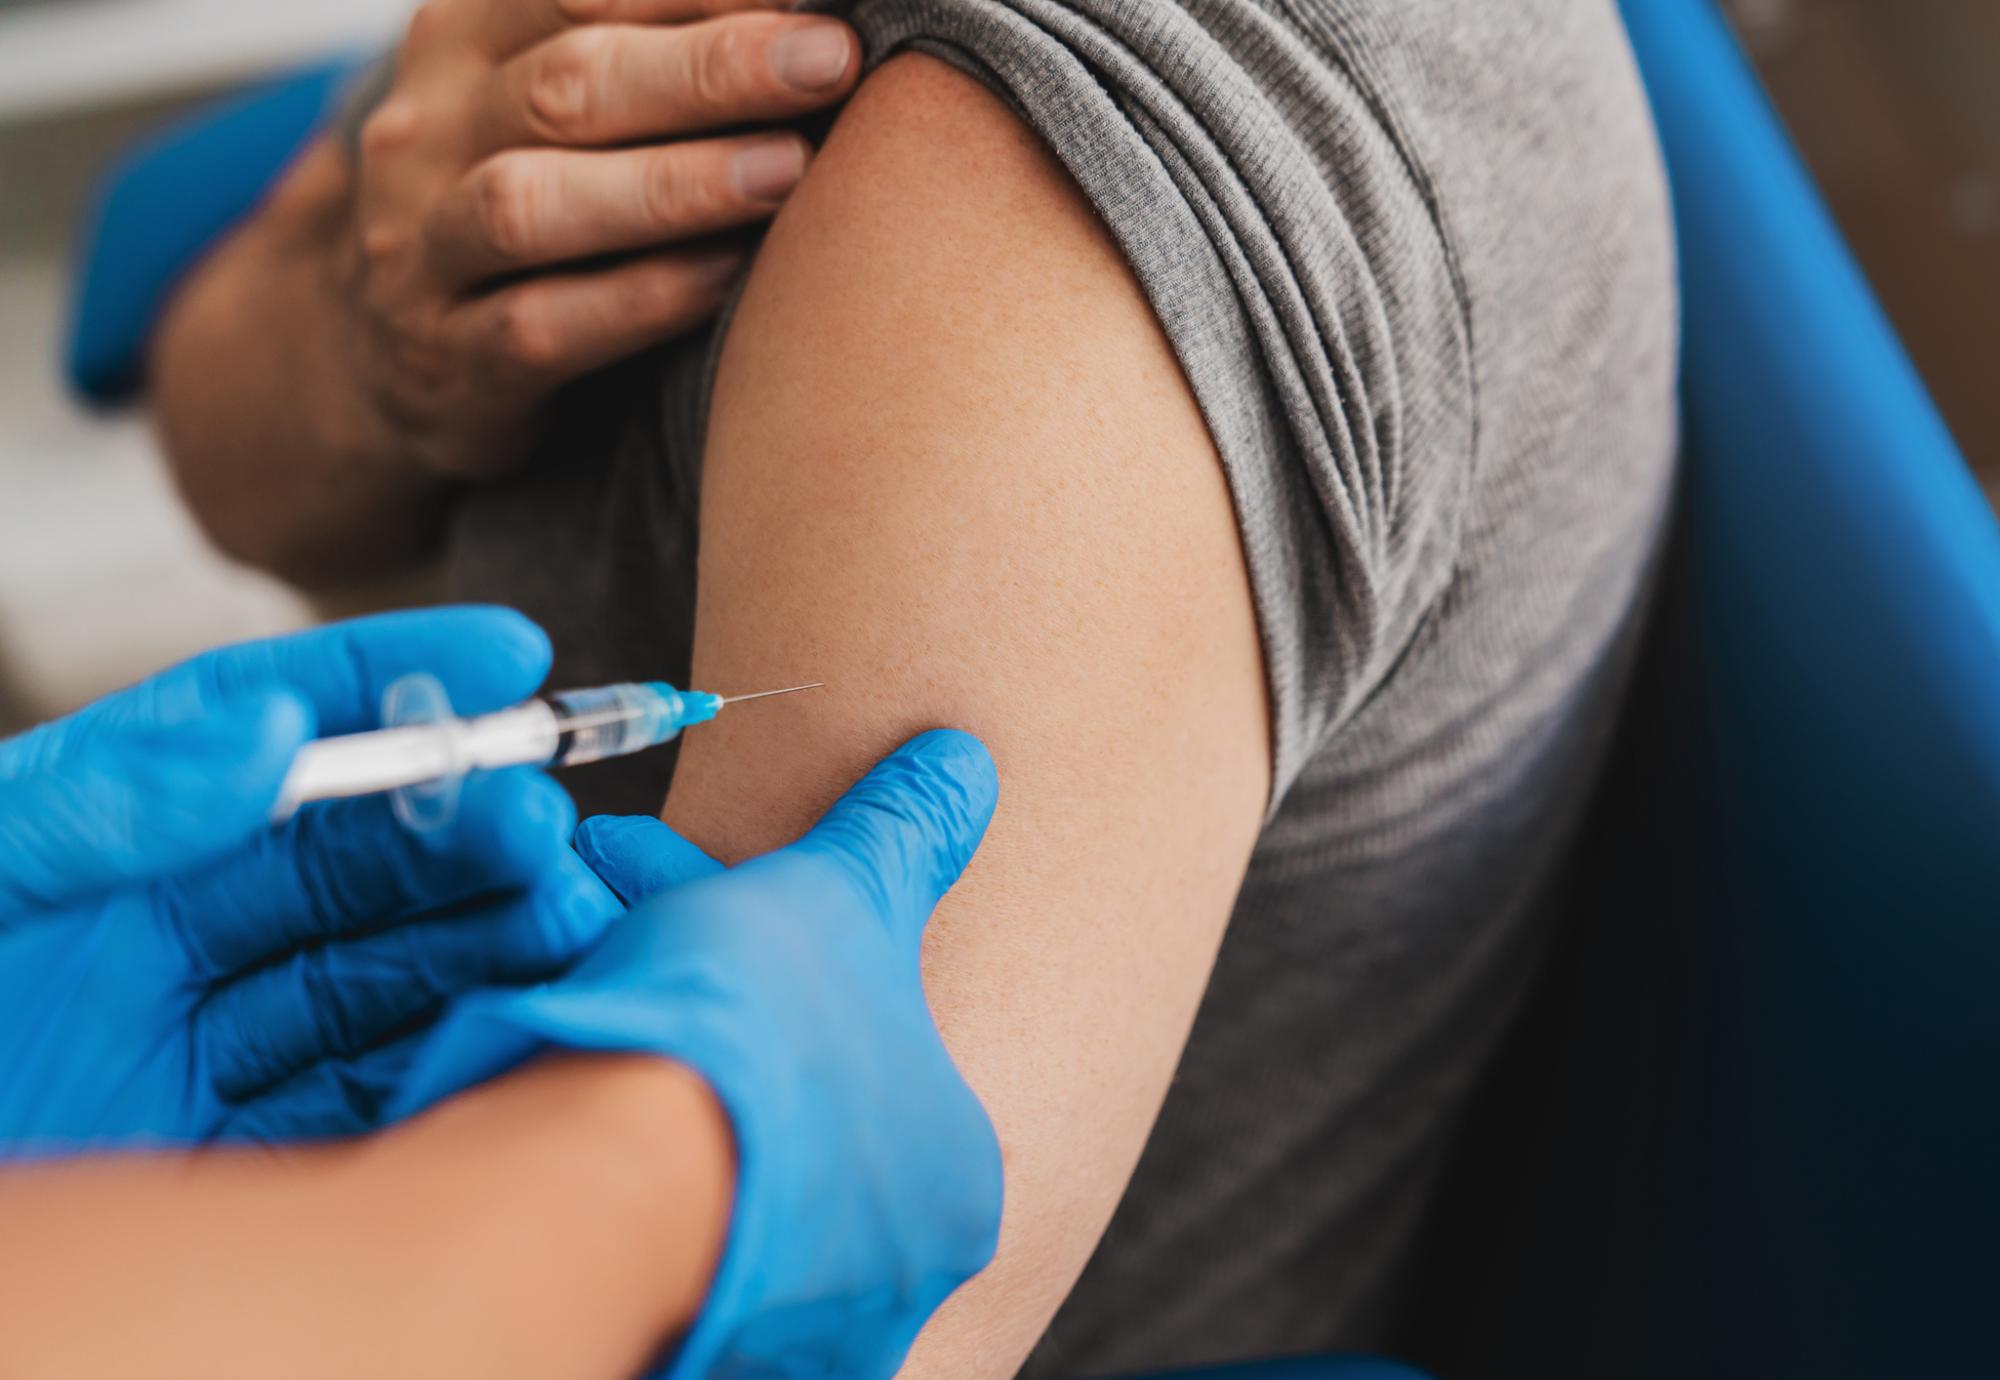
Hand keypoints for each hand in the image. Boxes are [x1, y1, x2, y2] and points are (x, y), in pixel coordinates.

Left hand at [0, 608, 621, 1155]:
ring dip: (486, 936)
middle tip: (543, 822)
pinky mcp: (234, 1166)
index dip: (390, 681)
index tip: (510, 651)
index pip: (267, 733)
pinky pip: (371, 1100)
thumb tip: (265, 727)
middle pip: (353, 859)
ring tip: (565, 912)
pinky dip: (458, 1057)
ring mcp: (206, 1054)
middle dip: (466, 826)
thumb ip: (101, 802)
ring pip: (384, 973)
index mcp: (104, 848)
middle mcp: (167, 942)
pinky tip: (517, 1022)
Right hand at [339, 0, 859, 477]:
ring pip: (533, 204)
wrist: (398, 361)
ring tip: (787, 168)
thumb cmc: (533, 200)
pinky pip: (540, 326)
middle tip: (827, 59)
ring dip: (673, 184)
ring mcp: (423, 252)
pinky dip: (642, 299)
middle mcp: (427, 134)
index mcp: (460, 40)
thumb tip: (799, 8)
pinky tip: (727, 280)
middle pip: (564, 83)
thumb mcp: (554, 101)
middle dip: (708, 67)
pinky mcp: (449, 361)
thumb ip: (647, 43)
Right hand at [392, 731, 1003, 1379]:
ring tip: (584, 970)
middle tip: (643, 944)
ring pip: (724, 1165)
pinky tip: (557, 1067)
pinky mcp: (682, 1347)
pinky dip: (607, 1135)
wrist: (607, 1180)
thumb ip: (906, 832)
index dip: (791, 975)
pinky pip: (647, 1219)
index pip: (883, 1066)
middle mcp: (891, 1277)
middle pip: (802, 1118)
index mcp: (958, 1182)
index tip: (723, 931)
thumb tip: (964, 763)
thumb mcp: (845, 891)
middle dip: (724, 1011)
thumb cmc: (756, 1037)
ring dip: (660, 1053)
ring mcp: (788, 1326)